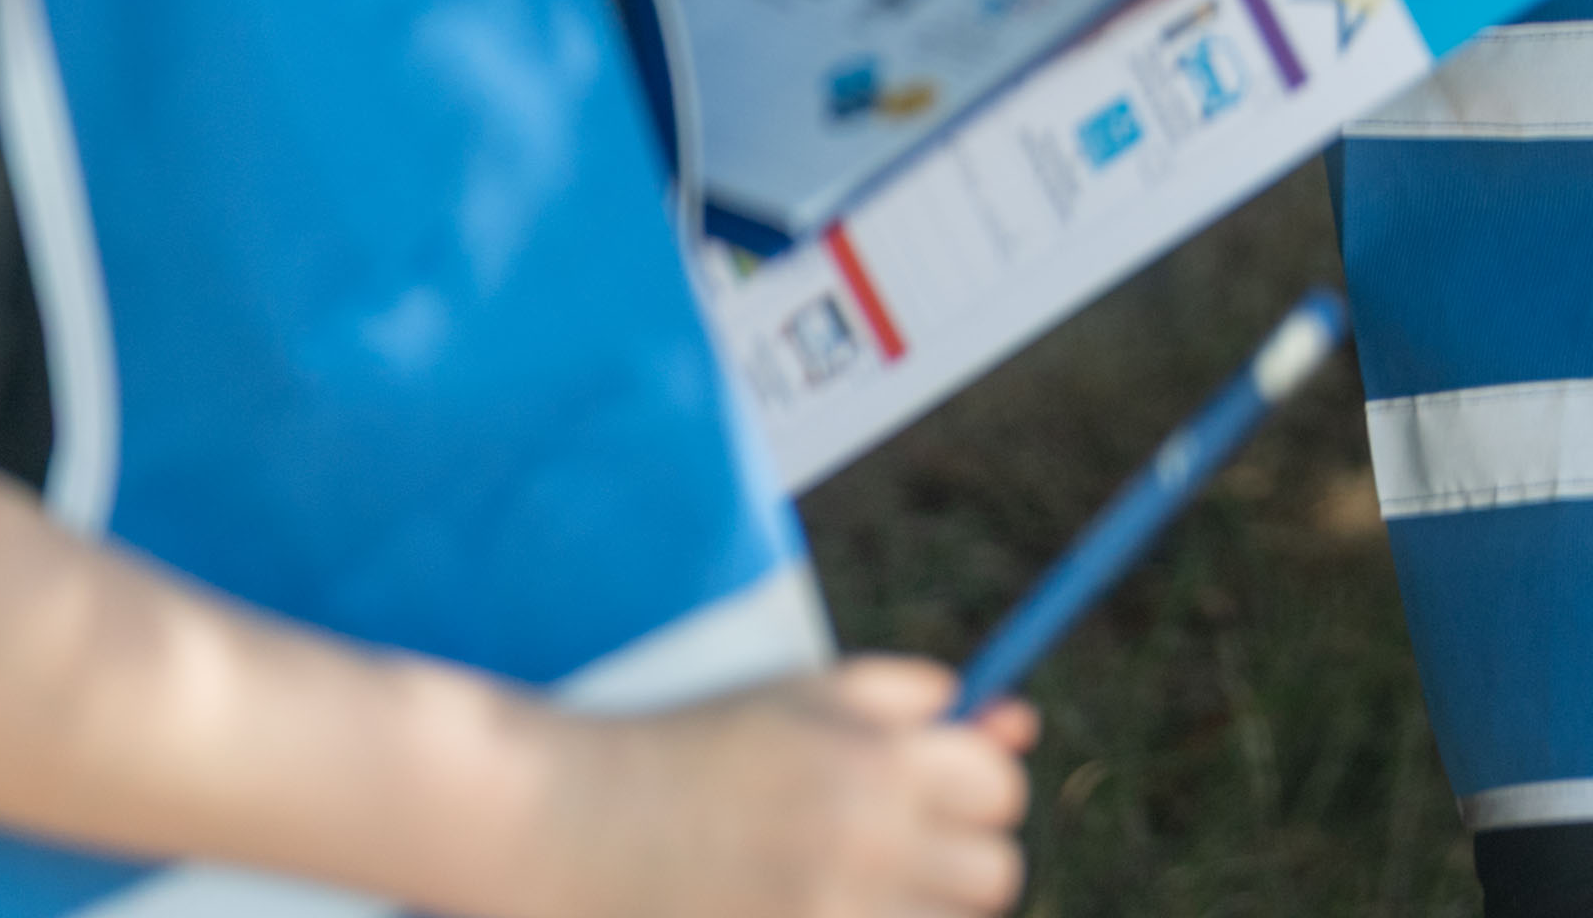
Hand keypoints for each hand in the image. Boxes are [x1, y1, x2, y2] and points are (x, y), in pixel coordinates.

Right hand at [539, 663, 1027, 917]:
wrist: (573, 824)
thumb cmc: (696, 747)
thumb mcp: (805, 696)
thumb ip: (914, 703)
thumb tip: (1020, 723)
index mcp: (875, 760)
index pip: (1000, 789)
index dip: (974, 788)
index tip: (934, 793)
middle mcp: (865, 843)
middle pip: (995, 876)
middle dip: (960, 862)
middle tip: (899, 854)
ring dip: (920, 911)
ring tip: (852, 887)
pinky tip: (825, 910)